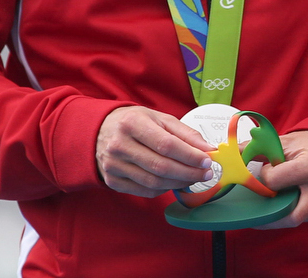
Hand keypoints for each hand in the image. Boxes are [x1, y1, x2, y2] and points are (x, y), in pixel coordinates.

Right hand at [95, 106, 214, 197]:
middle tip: (206, 173)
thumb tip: (207, 149)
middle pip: (161, 167)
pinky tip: (174, 182)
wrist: (100, 130)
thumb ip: (185, 133)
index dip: (190, 156)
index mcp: (132, 123)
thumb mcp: (159, 118)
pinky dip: (164, 189)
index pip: (167, 145)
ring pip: (154, 182)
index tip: (207, 161)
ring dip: (179, 183)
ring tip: (193, 178)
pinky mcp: (112, 181)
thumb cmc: (134, 122)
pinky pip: (145, 191)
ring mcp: (114, 165)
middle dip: (189, 173)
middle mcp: (120, 145)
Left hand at [255, 130, 307, 227]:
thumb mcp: (286, 142)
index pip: (275, 182)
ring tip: (267, 207)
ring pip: (295, 220)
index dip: (266, 175)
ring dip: (278, 215)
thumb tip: (233, 153)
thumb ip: (258, 149)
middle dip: (269, 213)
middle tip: (255, 208)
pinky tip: (286, 203)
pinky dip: (292, 213)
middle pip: (289, 214)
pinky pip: (305, 219)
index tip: (267, 169)